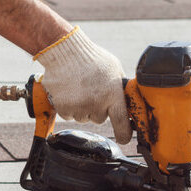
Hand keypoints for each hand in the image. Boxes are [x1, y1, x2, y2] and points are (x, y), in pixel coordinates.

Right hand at [34, 26, 132, 143]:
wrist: (64, 51)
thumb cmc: (91, 58)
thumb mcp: (114, 69)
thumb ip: (120, 87)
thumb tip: (127, 101)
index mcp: (112, 94)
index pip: (121, 121)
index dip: (124, 133)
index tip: (124, 139)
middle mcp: (96, 103)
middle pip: (99, 119)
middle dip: (97, 109)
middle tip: (92, 91)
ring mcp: (78, 107)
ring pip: (83, 118)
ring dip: (82, 108)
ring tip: (79, 89)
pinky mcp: (63, 108)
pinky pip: (69, 115)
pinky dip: (68, 107)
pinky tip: (69, 91)